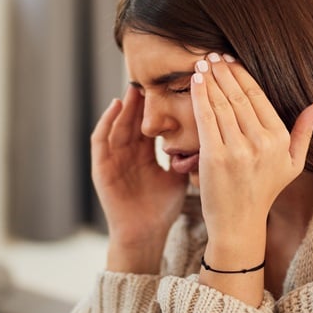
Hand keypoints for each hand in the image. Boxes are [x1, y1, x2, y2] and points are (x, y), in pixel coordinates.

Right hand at [91, 85, 187, 273]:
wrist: (145, 235)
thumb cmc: (163, 209)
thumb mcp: (179, 177)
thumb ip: (189, 155)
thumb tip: (211, 133)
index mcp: (146, 154)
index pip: (151, 123)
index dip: (159, 106)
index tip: (172, 87)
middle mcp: (128, 153)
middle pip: (134, 119)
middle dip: (141, 100)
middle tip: (153, 78)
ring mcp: (113, 159)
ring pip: (117, 124)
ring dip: (124, 105)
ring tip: (134, 87)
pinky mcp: (101, 167)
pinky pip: (100, 140)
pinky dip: (106, 121)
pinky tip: (116, 106)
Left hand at [190, 53, 312, 304]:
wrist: (238, 224)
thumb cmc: (263, 192)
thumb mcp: (292, 164)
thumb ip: (304, 132)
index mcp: (280, 140)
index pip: (258, 98)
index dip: (242, 75)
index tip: (230, 60)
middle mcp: (262, 143)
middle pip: (239, 97)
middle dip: (224, 72)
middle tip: (212, 55)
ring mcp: (238, 150)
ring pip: (222, 105)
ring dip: (210, 80)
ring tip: (201, 63)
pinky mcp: (215, 157)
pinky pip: (206, 119)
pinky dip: (200, 97)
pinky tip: (195, 82)